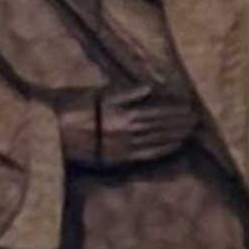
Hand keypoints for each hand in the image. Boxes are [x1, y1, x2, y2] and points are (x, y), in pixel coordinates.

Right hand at [59, 84, 198, 166]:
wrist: (52, 133)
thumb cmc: (73, 109)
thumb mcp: (99, 95)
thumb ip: (126, 93)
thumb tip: (150, 88)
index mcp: (122, 112)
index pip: (156, 112)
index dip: (174, 111)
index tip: (189, 107)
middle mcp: (126, 131)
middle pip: (160, 127)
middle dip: (179, 123)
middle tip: (196, 120)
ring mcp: (123, 147)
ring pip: (156, 141)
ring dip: (175, 136)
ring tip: (191, 132)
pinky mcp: (117, 160)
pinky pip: (145, 155)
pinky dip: (162, 150)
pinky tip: (174, 147)